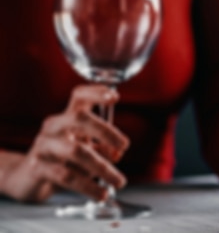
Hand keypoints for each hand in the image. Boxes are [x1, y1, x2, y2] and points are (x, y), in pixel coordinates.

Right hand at [0, 85, 128, 202]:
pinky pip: (66, 175)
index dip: (96, 92)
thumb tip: (117, 154)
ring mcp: (43, 145)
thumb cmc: (62, 158)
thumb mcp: (85, 149)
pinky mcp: (37, 167)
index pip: (79, 96)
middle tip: (124, 146)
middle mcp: (54, 126)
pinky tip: (100, 193)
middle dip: (105, 130)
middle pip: (79, 118)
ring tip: (118, 181)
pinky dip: (88, 185)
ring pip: (76, 151)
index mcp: (67, 117)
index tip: (115, 96)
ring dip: (102, 167)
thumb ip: (102, 148)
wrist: (27, 178)